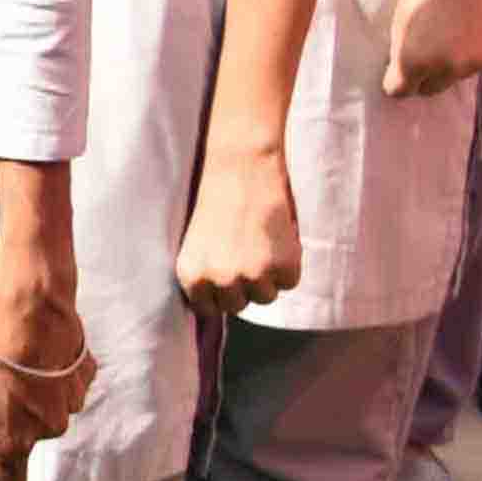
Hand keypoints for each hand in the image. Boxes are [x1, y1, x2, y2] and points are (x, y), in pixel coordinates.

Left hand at [0, 274, 91, 480]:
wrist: (31, 313)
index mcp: (15, 442)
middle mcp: (48, 431)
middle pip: (30, 440)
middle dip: (15, 423)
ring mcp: (71, 404)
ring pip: (49, 411)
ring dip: (35, 396)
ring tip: (18, 367)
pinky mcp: (84, 378)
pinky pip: (66, 385)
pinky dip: (53, 375)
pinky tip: (39, 355)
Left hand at [173, 142, 303, 318]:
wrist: (241, 171)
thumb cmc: (217, 202)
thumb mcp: (196, 244)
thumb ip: (204, 274)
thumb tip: (218, 304)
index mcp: (191, 276)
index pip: (209, 308)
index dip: (221, 294)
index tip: (227, 280)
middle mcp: (220, 280)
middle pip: (238, 307)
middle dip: (244, 287)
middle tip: (247, 257)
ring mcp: (253, 276)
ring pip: (266, 297)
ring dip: (268, 278)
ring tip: (262, 246)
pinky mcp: (283, 266)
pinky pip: (290, 281)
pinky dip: (290, 265)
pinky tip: (278, 241)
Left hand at [380, 0, 481, 99]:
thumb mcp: (400, 25)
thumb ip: (402, 56)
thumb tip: (404, 77)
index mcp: (413, 63)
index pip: (400, 91)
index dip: (397, 81)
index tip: (398, 72)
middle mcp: (445, 70)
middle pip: (430, 89)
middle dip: (424, 78)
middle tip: (424, 54)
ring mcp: (474, 63)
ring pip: (456, 77)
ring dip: (451, 64)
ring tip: (450, 33)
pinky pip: (478, 63)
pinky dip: (473, 53)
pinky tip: (470, 28)